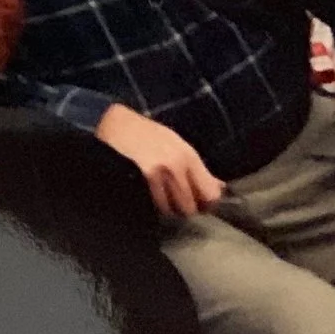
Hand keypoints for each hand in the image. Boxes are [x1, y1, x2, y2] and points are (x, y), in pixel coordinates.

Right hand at [96, 104, 225, 218]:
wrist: (114, 123)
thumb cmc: (146, 133)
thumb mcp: (176, 144)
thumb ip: (197, 168)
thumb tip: (220, 187)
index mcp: (188, 156)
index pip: (210, 194)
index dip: (206, 204)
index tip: (199, 205)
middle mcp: (176, 165)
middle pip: (190, 207)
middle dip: (184, 209)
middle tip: (176, 203)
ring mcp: (157, 173)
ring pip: (171, 209)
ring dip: (167, 209)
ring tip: (160, 200)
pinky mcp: (139, 178)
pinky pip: (153, 205)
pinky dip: (152, 206)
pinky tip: (148, 198)